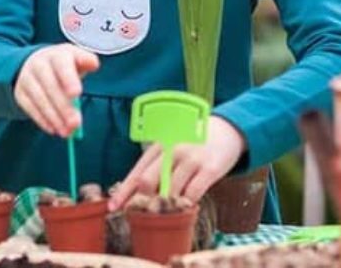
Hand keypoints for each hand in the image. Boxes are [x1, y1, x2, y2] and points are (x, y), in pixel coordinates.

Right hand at [14, 44, 99, 136]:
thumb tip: (94, 64)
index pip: (62, 66)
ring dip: (54, 117)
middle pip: (51, 87)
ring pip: (40, 100)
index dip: (69, 79)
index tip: (77, 94)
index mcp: (57, 55)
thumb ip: (86, 61)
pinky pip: (30, 108)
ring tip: (67, 131)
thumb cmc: (64, 63)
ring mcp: (27, 79)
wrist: (35, 61)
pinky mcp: (20, 93)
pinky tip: (54, 129)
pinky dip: (43, 120)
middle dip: (64, 107)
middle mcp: (40, 65)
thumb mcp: (76, 57)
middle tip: (75, 123)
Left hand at [108, 115, 245, 210]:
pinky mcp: (209, 168)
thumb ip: (156, 167)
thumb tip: (134, 194)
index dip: (124, 192)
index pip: (138, 171)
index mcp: (162, 144)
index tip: (112, 208)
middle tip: (149, 210)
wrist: (228, 130)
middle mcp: (174, 149)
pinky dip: (186, 204)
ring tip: (170, 208)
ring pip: (170, 191)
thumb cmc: (194, 142)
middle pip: (148, 181)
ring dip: (167, 205)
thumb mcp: (173, 147)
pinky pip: (192, 194)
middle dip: (144, 200)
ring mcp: (192, 159)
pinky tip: (187, 204)